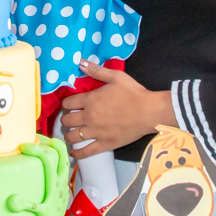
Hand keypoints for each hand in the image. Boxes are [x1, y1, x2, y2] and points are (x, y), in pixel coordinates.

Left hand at [59, 60, 177, 158]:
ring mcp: (96, 132)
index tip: (69, 105)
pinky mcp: (105, 144)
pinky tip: (73, 153)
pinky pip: (86, 152)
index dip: (66, 104)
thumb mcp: (116, 77)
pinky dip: (77, 154)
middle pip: (67, 121)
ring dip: (68, 135)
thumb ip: (97, 70)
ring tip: (71, 134)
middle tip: (69, 119)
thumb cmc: (134, 93)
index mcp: (91, 100)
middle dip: (65, 119)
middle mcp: (90, 117)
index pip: (68, 103)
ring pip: (73, 137)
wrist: (149, 112)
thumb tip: (80, 62)